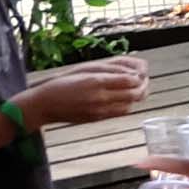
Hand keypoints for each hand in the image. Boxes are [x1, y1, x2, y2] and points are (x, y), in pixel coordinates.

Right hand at [22, 56, 148, 127]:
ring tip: (136, 89)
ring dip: (136, 97)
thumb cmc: (62, 82)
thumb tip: (130, 71)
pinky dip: (127, 105)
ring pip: (130, 105)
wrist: (44, 104)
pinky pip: (120, 113)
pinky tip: (124, 99)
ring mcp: (99, 110)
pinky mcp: (97, 119)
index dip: (138, 76)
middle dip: (143, 86)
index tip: (139, 72)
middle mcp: (100, 97)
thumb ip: (107, 69)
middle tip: (144, 80)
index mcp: (96, 81)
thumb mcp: (83, 69)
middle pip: (134, 94)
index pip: (129, 80)